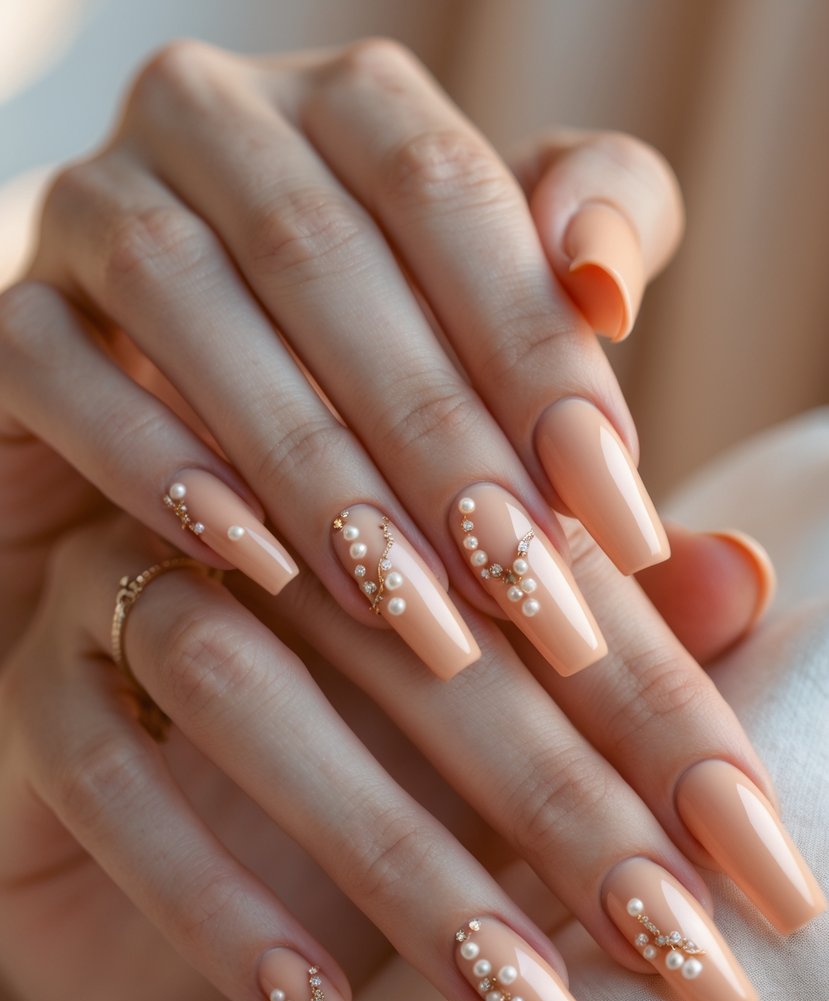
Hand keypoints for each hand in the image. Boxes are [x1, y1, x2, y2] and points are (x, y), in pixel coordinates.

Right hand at [0, 509, 819, 1000]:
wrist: (153, 849)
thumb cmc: (343, 771)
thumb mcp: (482, 719)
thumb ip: (605, 642)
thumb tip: (746, 572)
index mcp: (372, 493)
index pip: (534, 578)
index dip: (656, 715)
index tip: (757, 865)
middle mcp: (252, 518)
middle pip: (408, 629)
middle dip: (550, 795)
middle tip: (673, 945)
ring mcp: (126, 590)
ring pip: (242, 684)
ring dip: (391, 854)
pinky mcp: (37, 691)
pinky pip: (109, 783)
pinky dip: (220, 906)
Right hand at [1, 38, 684, 685]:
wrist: (194, 453)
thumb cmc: (377, 391)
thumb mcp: (489, 326)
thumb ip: (565, 283)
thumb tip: (609, 284)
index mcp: (345, 104)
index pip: (448, 190)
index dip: (536, 353)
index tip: (614, 512)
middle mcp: (212, 123)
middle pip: (323, 254)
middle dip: (435, 435)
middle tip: (521, 583)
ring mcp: (91, 205)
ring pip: (186, 304)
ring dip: (311, 466)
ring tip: (410, 604)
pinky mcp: (10, 315)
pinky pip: (55, 370)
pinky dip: (156, 466)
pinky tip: (253, 563)